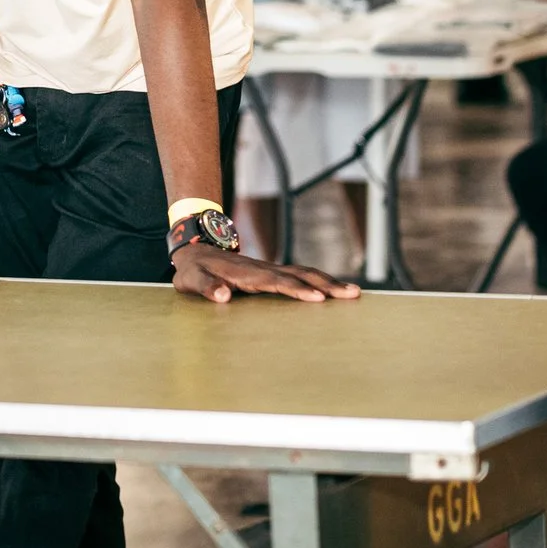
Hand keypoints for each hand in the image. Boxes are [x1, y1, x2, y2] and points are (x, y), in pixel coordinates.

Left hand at [171, 243, 357, 305]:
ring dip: (329, 282)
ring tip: (354, 292)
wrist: (195, 248)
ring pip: (305, 273)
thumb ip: (206, 288)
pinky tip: (333, 290)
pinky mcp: (271, 273)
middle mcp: (264, 269)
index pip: (277, 282)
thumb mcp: (192, 280)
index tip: (318, 299)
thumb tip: (222, 296)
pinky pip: (300, 276)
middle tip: (352, 294)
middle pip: (301, 275)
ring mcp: (270, 269)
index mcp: (247, 274)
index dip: (297, 290)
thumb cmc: (193, 270)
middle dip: (327, 285)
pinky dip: (319, 281)